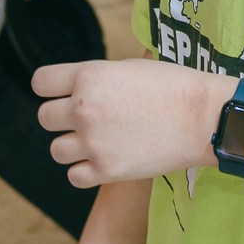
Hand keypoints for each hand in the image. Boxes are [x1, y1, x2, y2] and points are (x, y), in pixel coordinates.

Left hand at [36, 58, 232, 185]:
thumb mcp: (129, 67)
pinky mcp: (106, 170)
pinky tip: (103, 161)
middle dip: (62, 119)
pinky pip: (74, 176)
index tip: (60, 94)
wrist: (203, 118)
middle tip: (87, 120)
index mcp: (88, 76)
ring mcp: (93, 142)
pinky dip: (85, 171)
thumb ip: (97, 79)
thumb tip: (79, 89)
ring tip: (97, 142)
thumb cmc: (173, 86)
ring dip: (73, 146)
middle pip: (44, 118)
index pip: (40, 83)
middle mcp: (84, 108)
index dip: (50, 88)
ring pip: (56, 149)